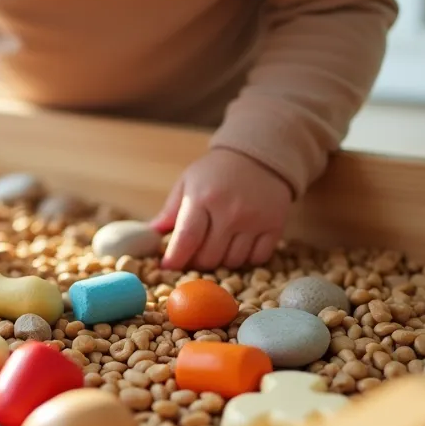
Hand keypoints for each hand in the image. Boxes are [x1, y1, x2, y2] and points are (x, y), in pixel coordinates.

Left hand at [149, 148, 292, 270]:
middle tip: (193, 257)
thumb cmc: (216, 172)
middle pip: (208, 257)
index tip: (167, 267)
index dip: (175, 259)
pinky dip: (246, 259)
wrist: (260, 157)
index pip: (187, 238)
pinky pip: (257, 259)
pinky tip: (238, 246)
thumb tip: (150, 235)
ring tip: (216, 248)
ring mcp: (254, 220)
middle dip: (196, 263)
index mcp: (203, 198)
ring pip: (232, 262)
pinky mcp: (274, 227)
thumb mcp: (188, 183)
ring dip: (221, 262)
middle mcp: (230, 211)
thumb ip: (170, 211)